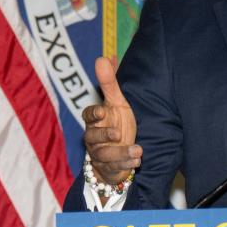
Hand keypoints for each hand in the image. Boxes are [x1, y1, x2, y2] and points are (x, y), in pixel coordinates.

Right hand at [82, 56, 140, 185]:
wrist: (115, 155)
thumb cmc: (115, 123)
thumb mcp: (116, 103)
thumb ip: (110, 84)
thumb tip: (104, 57)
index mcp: (95, 121)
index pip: (88, 116)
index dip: (94, 114)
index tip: (103, 112)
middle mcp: (93, 138)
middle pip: (92, 137)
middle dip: (104, 136)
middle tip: (116, 133)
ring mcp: (100, 155)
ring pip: (105, 155)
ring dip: (120, 153)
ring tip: (138, 150)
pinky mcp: (108, 168)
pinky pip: (114, 168)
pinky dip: (126, 165)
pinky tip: (137, 161)